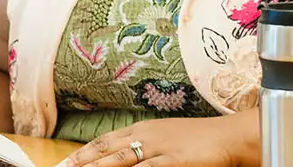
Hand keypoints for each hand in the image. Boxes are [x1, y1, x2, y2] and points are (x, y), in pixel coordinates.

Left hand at [56, 119, 238, 166]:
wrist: (229, 136)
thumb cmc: (198, 140)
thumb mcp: (164, 139)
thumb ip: (142, 148)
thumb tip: (120, 159)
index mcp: (141, 130)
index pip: (103, 142)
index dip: (81, 154)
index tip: (63, 164)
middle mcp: (145, 136)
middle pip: (104, 150)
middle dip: (80, 162)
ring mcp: (159, 148)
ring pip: (119, 161)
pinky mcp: (174, 160)